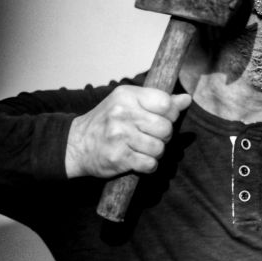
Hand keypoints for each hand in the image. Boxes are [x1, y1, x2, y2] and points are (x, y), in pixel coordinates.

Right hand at [65, 86, 191, 178]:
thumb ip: (159, 101)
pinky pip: (150, 164)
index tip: (162, 119)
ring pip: (160, 148)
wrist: (75, 144)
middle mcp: (122, 114)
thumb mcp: (130, 103)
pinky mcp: (118, 157)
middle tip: (150, 136)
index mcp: (127, 95)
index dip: (171, 115)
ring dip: (155, 152)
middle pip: (166, 128)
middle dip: (164, 136)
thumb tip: (186, 99)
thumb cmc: (107, 121)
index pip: (166, 104)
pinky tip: (138, 159)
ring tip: (142, 148)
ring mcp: (119, 136)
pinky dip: (148, 165)